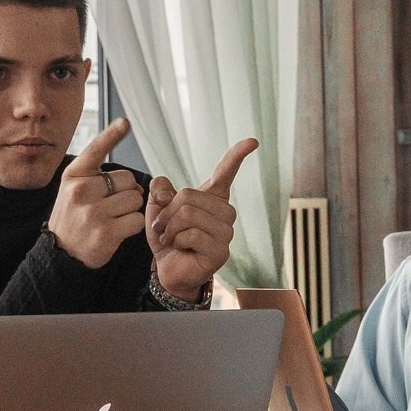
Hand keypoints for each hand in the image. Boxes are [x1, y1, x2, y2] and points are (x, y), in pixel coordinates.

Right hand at [47, 117, 147, 268]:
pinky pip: (137, 220)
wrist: (61, 252)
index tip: (124, 122)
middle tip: (111, 205)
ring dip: (130, 210)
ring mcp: (93, 212)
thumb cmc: (72, 217)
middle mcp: (82, 191)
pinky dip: (132, 226)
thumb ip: (95, 175)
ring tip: (112, 218)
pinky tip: (117, 230)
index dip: (112, 134)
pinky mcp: (106, 233)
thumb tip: (135, 180)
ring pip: (135, 200)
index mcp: (74, 176)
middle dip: (127, 192)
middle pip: (128, 180)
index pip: (96, 149)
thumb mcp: (72, 188)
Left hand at [147, 137, 256, 303]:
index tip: (253, 141)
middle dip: (167, 211)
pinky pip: (192, 235)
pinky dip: (176, 241)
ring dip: (170, 227)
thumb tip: (164, 189)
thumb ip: (160, 191)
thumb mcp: (157, 209)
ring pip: (189, 214)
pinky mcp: (221, 251)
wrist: (167, 269)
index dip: (238, 154)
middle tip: (163, 227)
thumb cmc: (167, 237)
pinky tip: (179, 248)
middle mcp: (224, 212)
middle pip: (188, 195)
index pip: (226, 171)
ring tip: (170, 238)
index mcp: (212, 197)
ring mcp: (226, 232)